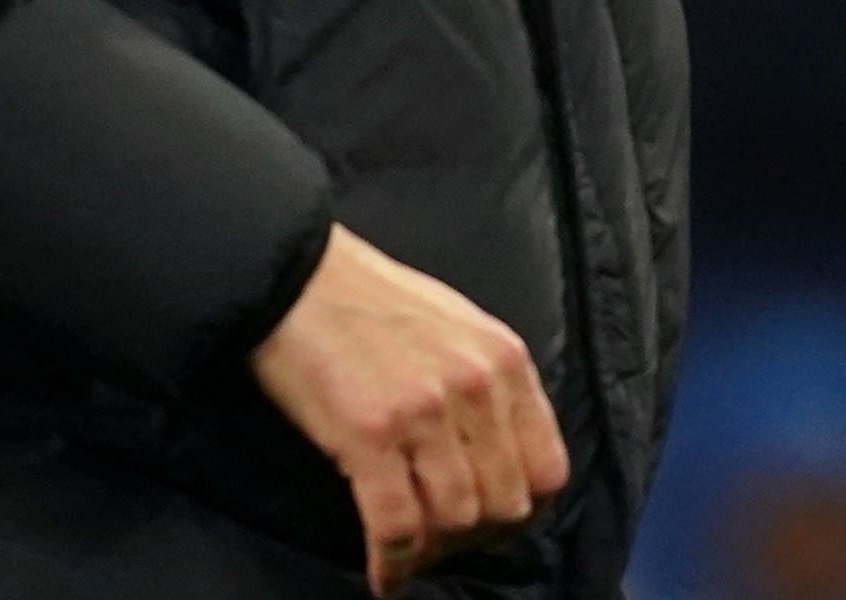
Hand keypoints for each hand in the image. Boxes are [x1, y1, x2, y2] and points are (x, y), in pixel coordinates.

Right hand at [250, 225, 568, 594]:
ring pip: (455, 522)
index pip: (548, 470)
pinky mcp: (369, 435)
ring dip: (431, 551)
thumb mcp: (460, 329)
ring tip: (408, 552)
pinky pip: (397, 527)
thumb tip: (498, 460)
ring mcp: (425, 412)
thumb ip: (490, 389)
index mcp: (506, 361)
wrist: (297, 276)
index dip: (522, 511)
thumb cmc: (373, 302)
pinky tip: (382, 574)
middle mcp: (477, 387)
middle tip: (441, 542)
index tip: (491, 524)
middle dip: (475, 538)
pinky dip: (392, 564)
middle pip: (504, 505)